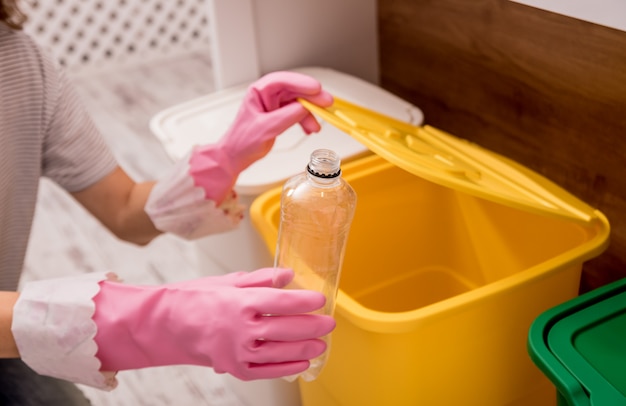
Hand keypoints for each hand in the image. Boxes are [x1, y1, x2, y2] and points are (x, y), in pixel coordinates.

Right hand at [92, 268, 335, 379]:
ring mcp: (237, 351)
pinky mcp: (234, 367)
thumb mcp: (229, 281)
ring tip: (321, 343)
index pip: (282, 301)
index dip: (305, 301)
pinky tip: (302, 363)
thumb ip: (262, 279)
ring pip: (280, 351)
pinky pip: (267, 370)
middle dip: (312, 326)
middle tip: (328, 322)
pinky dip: (287, 368)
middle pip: (286, 328)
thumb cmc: (196, 299)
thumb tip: (289, 275)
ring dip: (305, 348)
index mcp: (240, 302)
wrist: (166, 324)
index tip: (320, 300)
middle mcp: (241, 328)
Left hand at [189, 71, 333, 204]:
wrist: (236, 156)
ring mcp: (274, 105)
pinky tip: (310, 129)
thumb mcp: (266, 129)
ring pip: (298, 102)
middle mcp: (267, 95)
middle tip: (326, 103)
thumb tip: (304, 108)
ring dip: (310, 113)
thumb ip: (286, 117)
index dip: (300, 83)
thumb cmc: (242, 142)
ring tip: (316, 126)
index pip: (282, 81)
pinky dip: (305, 120)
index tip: (316, 88)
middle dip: (311, 97)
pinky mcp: (279, 114)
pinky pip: (297, 112)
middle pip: (294, 89)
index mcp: (258, 92)